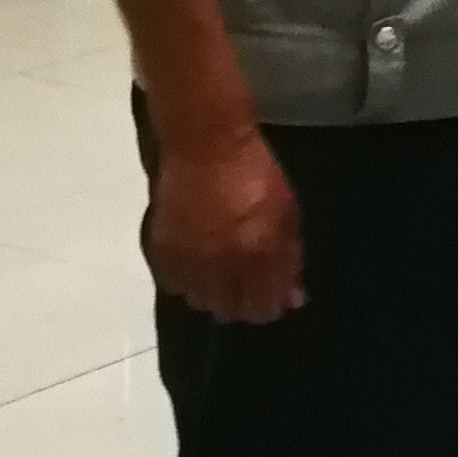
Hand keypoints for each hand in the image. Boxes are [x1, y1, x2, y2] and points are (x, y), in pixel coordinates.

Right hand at [144, 123, 304, 321]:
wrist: (206, 146)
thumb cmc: (255, 172)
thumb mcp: (287, 212)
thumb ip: (290, 257)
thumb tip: (294, 297)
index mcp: (259, 253)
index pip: (265, 305)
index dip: (271, 308)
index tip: (274, 302)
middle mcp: (224, 264)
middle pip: (232, 310)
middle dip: (244, 306)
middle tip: (248, 291)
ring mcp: (190, 259)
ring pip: (201, 302)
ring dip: (214, 297)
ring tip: (220, 280)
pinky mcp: (163, 250)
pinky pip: (174, 284)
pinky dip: (186, 283)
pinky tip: (195, 269)